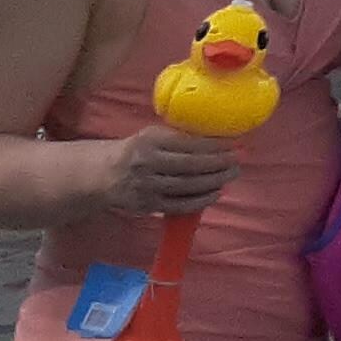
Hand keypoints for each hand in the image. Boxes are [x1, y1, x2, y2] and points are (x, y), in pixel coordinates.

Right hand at [105, 124, 236, 215]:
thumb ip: (180, 136)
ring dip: (214, 182)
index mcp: (151, 140)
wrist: (102, 173)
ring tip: (230, 175)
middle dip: (219, 164)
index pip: (190, 144)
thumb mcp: (154, 135)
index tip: (234, 145)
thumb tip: (219, 137)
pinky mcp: (146, 205)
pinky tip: (215, 193)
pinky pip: (178, 205)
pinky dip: (200, 201)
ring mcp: (145, 186)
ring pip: (187, 187)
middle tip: (237, 162)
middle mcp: (147, 163)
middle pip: (191, 166)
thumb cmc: (137, 149)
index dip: (215, 146)